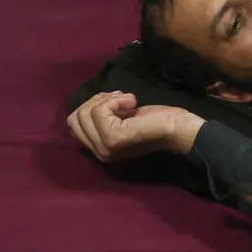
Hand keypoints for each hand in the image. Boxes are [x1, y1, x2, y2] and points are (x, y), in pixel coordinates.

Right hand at [67, 92, 203, 162]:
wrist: (178, 128)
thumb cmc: (155, 121)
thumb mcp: (121, 120)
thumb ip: (101, 120)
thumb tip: (85, 106)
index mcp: (99, 149)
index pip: (73, 124)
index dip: (92, 106)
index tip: (114, 100)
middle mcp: (98, 153)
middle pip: (75, 118)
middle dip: (96, 101)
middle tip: (121, 98)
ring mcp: (105, 147)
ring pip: (85, 113)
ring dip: (106, 99)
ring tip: (128, 101)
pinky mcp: (113, 138)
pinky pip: (99, 111)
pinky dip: (114, 100)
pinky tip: (132, 103)